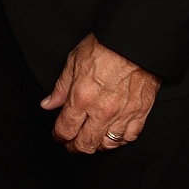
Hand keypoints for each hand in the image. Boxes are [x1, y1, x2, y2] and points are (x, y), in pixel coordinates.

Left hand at [41, 33, 160, 152]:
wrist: (135, 41)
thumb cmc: (106, 46)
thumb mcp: (74, 61)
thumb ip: (60, 87)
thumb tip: (48, 104)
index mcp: (81, 98)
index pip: (65, 130)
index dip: (59, 137)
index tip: (59, 135)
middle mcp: (101, 110)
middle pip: (85, 144)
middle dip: (74, 147)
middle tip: (72, 144)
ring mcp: (122, 113)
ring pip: (108, 145)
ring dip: (97, 145)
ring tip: (92, 139)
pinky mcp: (140, 112)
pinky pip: (129, 137)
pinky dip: (120, 140)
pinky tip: (113, 135)